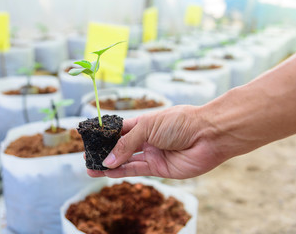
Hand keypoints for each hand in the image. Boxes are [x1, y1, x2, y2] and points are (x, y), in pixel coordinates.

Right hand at [87, 105, 230, 178]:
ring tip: (91, 168)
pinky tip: (108, 172)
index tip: (89, 139)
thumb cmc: (180, 122)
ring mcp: (152, 153)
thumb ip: (127, 143)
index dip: (105, 135)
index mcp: (144, 123)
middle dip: (104, 152)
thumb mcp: (148, 127)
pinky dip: (121, 172)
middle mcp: (147, 138)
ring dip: (109, 165)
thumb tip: (108, 159)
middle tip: (87, 157)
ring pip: (126, 160)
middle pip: (120, 146)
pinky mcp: (159, 167)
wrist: (208, 135)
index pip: (119, 129)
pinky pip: (136, 170)